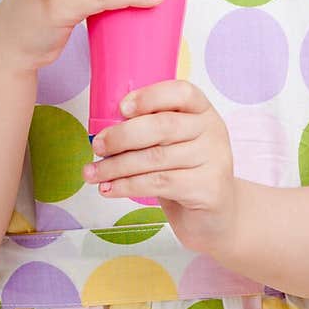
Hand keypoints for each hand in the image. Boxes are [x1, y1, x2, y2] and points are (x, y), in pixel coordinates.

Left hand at [82, 80, 238, 256]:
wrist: (214, 216)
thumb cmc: (184, 172)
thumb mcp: (173, 143)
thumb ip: (151, 130)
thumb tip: (105, 130)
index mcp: (202, 110)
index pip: (181, 92)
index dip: (149, 97)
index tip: (121, 108)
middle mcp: (212, 130)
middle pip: (163, 126)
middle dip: (123, 136)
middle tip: (97, 145)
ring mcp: (213, 159)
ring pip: (156, 158)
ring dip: (117, 166)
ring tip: (93, 173)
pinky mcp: (207, 188)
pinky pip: (159, 183)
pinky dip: (128, 186)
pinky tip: (110, 189)